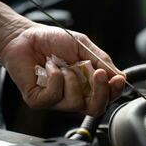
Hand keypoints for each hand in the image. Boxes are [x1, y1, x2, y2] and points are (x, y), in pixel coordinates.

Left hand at [0, 23, 125, 115]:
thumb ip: (101, 60)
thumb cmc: (53, 40)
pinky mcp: (40, 101)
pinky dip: (55, 78)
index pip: (107, 97)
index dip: (115, 91)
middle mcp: (74, 95)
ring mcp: (57, 100)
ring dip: (72, 79)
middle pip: (96, 109)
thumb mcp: (83, 46)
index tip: (118, 78)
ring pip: (76, 104)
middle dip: (101, 92)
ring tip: (62, 65)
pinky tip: (49, 67)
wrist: (25, 36)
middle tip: (99, 73)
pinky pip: (54, 96)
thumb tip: (120, 76)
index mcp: (87, 84)